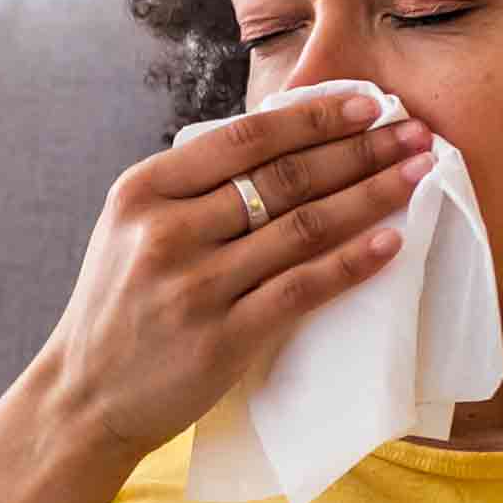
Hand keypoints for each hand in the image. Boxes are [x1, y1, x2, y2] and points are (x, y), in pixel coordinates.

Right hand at [30, 89, 441, 462]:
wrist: (85, 397)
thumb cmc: (121, 307)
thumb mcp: (131, 230)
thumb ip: (191, 189)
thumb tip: (288, 140)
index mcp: (142, 193)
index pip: (244, 140)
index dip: (315, 118)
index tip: (370, 105)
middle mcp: (165, 234)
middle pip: (283, 178)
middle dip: (360, 150)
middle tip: (415, 133)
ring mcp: (194, 288)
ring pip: (302, 227)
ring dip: (371, 195)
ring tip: (416, 174)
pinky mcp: (221, 339)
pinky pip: (302, 289)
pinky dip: (352, 262)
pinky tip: (390, 242)